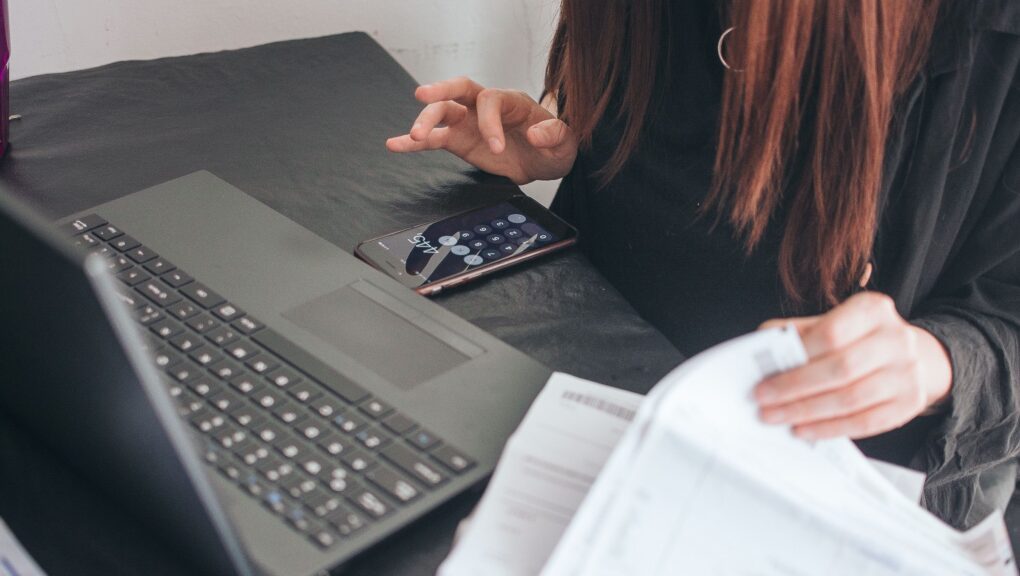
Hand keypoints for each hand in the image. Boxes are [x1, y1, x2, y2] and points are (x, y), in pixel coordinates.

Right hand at [386, 77, 577, 183]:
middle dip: (440, 91)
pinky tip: (395, 145)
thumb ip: (554, 135)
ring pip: (442, 113)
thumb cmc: (555, 145)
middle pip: (458, 90)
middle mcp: (485, 107)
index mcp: (511, 101)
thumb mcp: (565, 142)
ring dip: (425, 121)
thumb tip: (535, 133)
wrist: (546, 160)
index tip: (496, 147)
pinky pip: (434, 139)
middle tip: (423, 97)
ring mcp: (470, 123)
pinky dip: (414, 143)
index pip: (490, 100)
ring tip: (412, 136)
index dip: (489, 122)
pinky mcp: (460, 141)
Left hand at [754, 292, 952, 439]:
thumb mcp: (829, 324)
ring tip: (778, 417)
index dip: (798, 358)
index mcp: (873, 309)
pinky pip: (866, 422)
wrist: (908, 355)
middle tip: (763, 402)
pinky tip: (805, 430)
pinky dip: (830, 429)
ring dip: (808, 412)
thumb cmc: (856, 339)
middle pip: (841, 369)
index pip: (832, 333)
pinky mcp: (911, 403)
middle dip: (796, 389)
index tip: (765, 377)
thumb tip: (761, 353)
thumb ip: (797, 334)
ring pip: (851, 399)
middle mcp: (897, 339)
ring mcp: (908, 373)